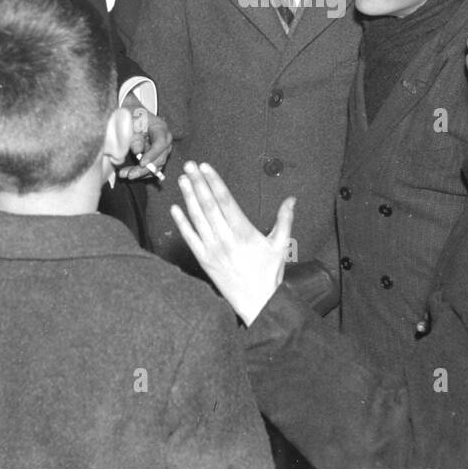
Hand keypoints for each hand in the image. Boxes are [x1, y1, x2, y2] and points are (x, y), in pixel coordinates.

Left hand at [119, 106, 172, 179]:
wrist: (134, 116)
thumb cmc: (132, 117)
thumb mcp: (131, 123)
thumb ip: (134, 136)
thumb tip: (137, 151)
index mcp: (161, 128)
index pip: (161, 143)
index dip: (152, 154)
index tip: (141, 163)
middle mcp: (165, 140)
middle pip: (160, 158)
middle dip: (145, 169)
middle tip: (130, 174)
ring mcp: (162, 150)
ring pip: (156, 166)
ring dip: (141, 173)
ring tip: (124, 174)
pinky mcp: (156, 157)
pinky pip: (152, 168)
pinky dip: (141, 173)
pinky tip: (128, 173)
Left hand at [169, 161, 293, 324]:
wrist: (257, 302)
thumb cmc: (269, 273)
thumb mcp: (281, 245)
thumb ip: (285, 219)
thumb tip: (292, 198)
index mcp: (244, 232)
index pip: (226, 201)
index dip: (215, 182)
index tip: (206, 167)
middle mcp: (226, 239)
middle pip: (209, 206)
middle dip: (199, 183)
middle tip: (190, 165)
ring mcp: (213, 250)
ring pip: (198, 219)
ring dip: (189, 197)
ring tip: (183, 179)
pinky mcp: (204, 261)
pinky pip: (190, 238)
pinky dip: (182, 223)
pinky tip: (175, 208)